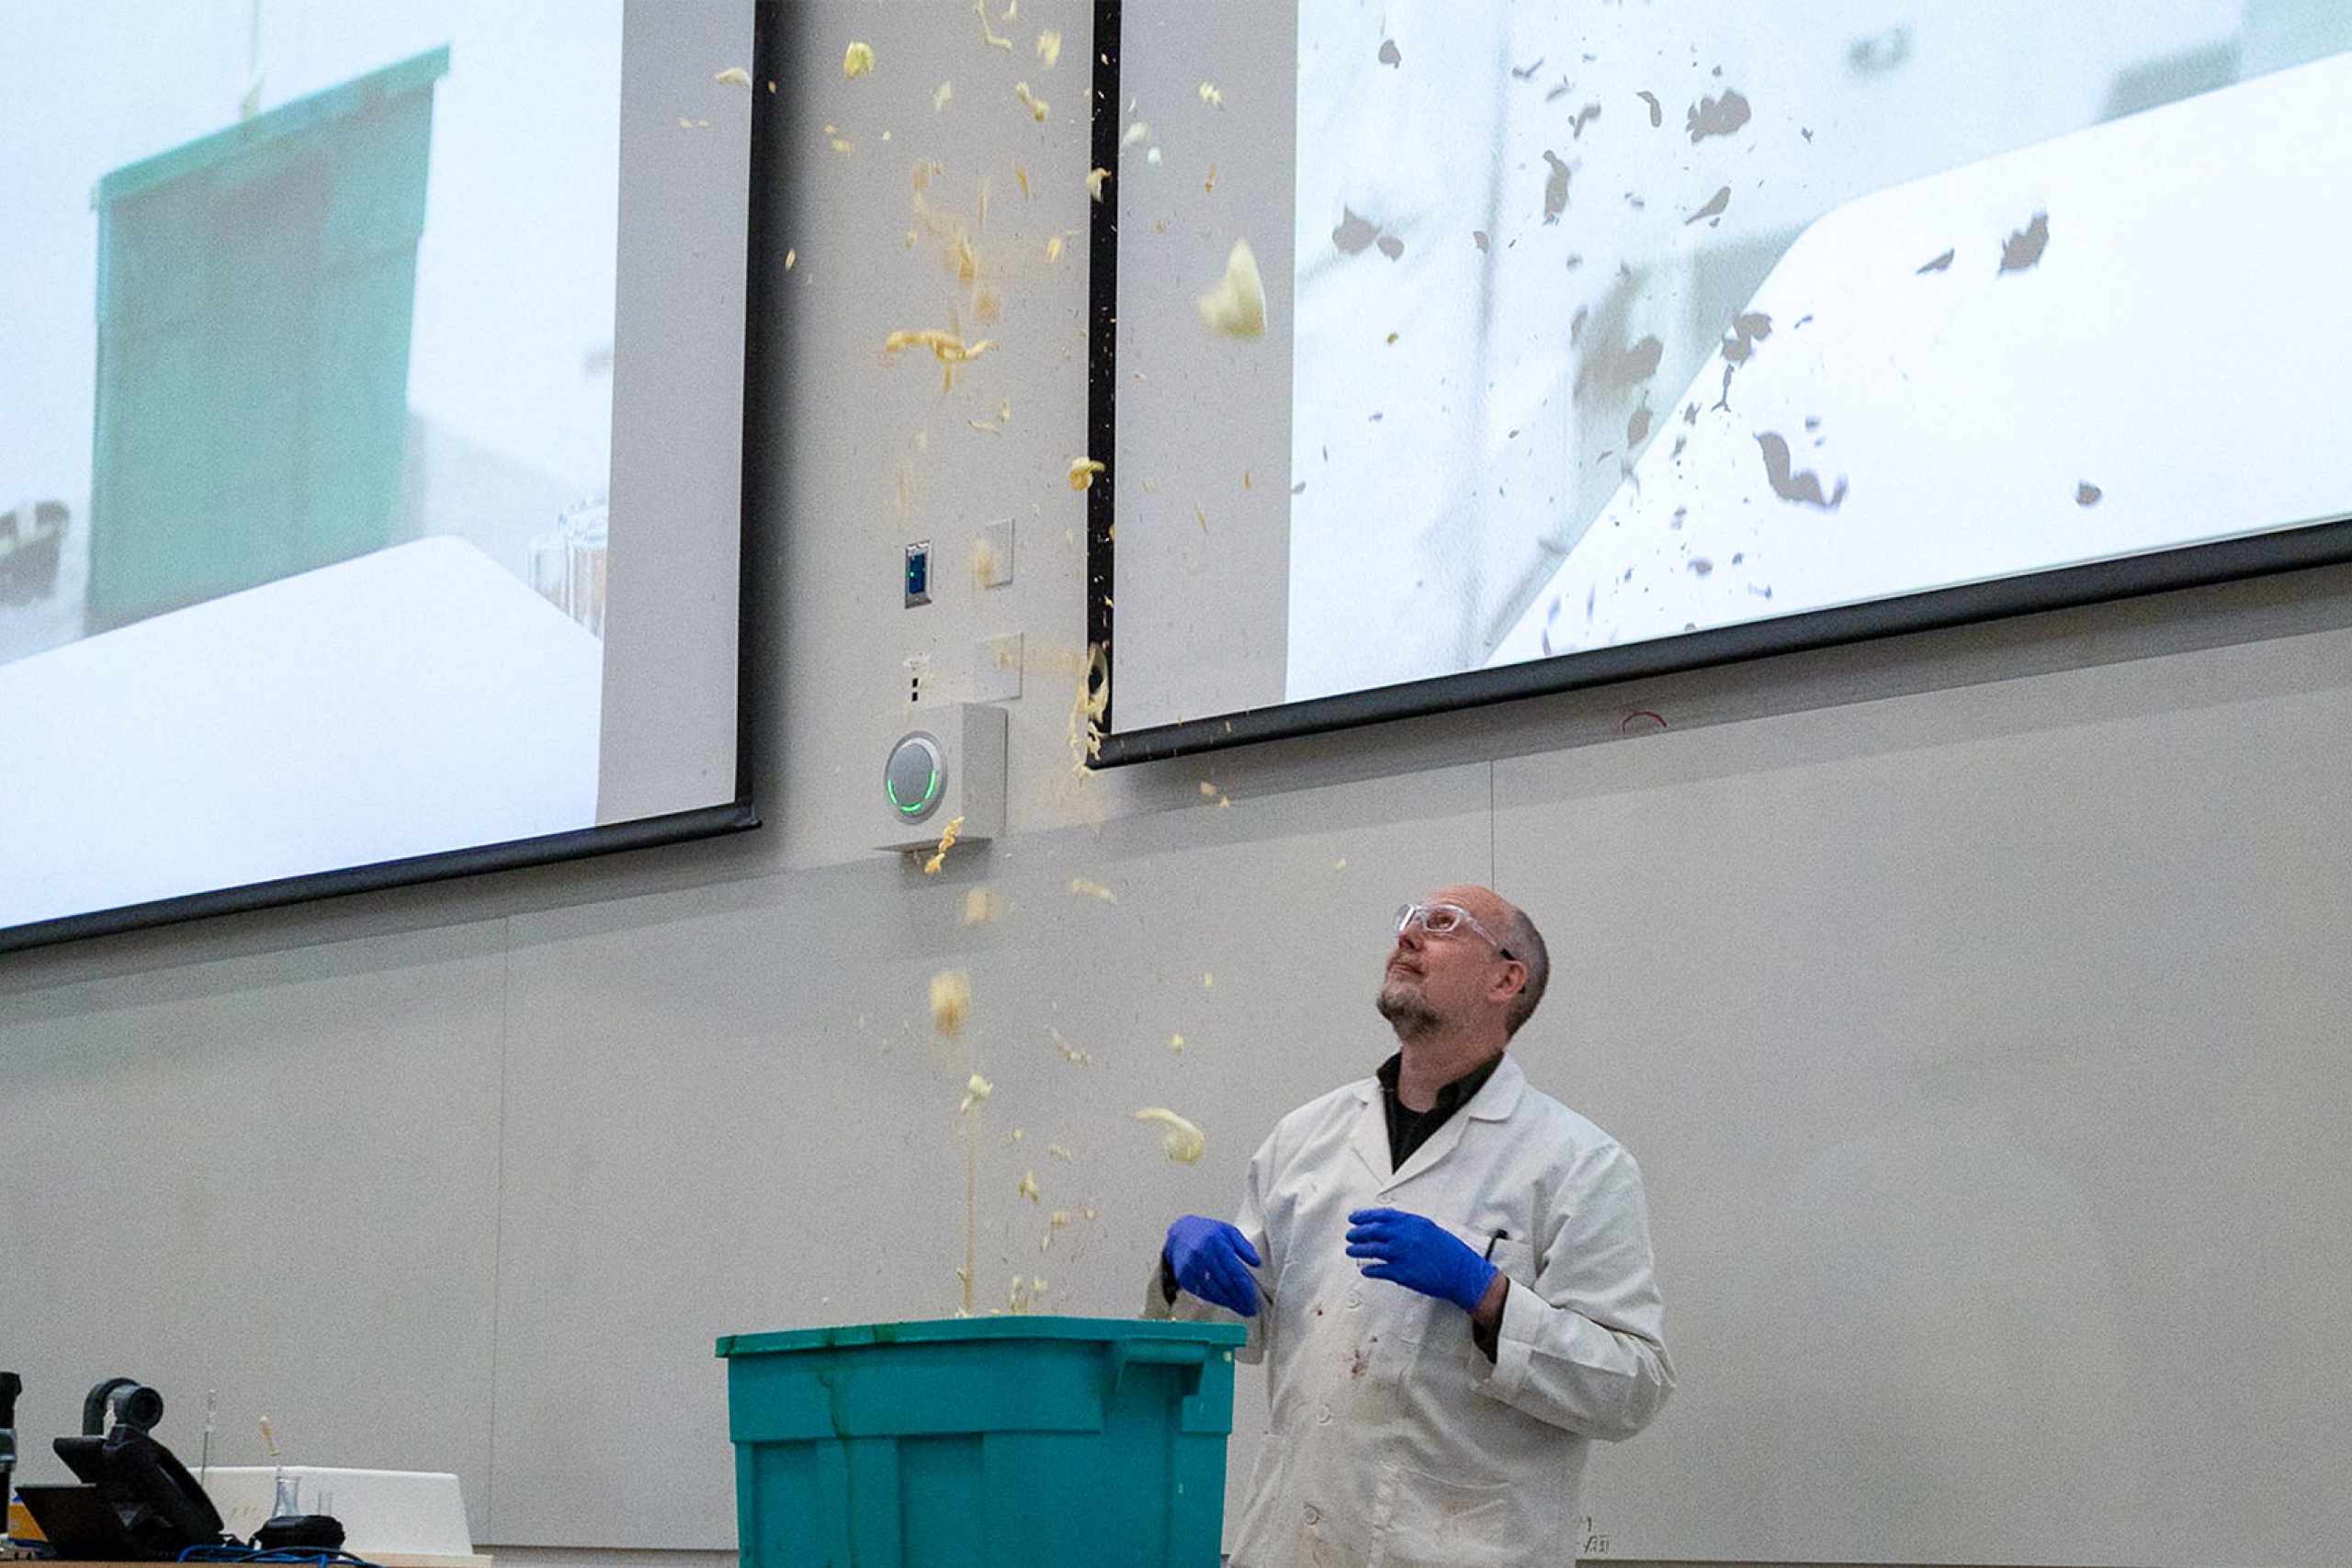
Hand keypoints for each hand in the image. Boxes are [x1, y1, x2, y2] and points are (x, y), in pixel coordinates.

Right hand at [1165, 1215, 1262, 1316]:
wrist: (1181, 1233)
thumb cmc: (1208, 1233)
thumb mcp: (1229, 1232)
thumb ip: (1244, 1247)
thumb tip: (1257, 1262)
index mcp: (1216, 1242)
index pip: (1234, 1271)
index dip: (1245, 1288)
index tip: (1253, 1299)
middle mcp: (1202, 1254)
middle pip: (1225, 1283)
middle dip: (1239, 1299)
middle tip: (1250, 1309)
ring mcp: (1191, 1266)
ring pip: (1213, 1290)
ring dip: (1229, 1302)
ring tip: (1240, 1308)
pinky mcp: (1184, 1276)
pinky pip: (1202, 1292)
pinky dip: (1215, 1300)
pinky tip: (1225, 1302)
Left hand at [1345, 1208, 1497, 1313]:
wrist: (1463, 1272)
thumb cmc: (1451, 1252)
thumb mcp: (1431, 1230)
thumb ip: (1410, 1227)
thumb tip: (1391, 1227)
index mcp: (1413, 1223)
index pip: (1382, 1215)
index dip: (1365, 1216)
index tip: (1354, 1218)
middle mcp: (1406, 1237)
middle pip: (1373, 1231)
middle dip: (1358, 1232)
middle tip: (1350, 1234)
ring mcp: (1403, 1255)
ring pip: (1372, 1250)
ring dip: (1358, 1250)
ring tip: (1351, 1250)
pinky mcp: (1403, 1274)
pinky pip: (1380, 1270)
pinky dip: (1370, 1269)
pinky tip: (1365, 1269)